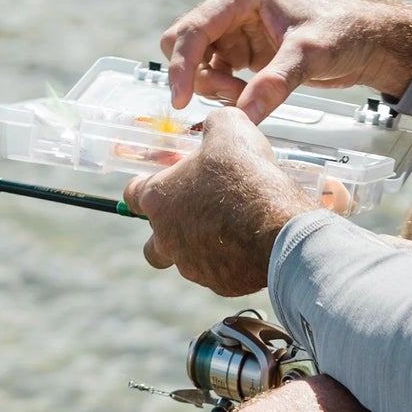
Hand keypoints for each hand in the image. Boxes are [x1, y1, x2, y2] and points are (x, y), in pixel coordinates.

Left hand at [122, 108, 316, 296]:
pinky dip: (229, 261)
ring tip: (229, 228)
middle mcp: (167, 238)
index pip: (132, 196)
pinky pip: (218, 273)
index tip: (158, 183)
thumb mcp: (228, 127)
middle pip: (153, 245)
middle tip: (192, 217)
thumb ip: (211, 127)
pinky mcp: (219, 284)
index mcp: (160, 200)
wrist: (279, 225)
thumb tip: (214, 129)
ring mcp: (192, 265)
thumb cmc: (246, 176)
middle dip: (167, 233)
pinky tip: (248, 244)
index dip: (144, 187)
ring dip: (200, 247)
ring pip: (186, 261)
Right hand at [162, 0, 411, 122]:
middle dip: (198, 76)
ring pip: (198, 65)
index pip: (192, 29)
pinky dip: (225, 93)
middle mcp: (232, 10)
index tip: (181, 101)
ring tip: (248, 98)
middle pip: (184, 44)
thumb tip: (243, 117)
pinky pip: (215, 76)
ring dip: (214, 88)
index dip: (181, 65)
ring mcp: (235, 32)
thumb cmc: (342, 33)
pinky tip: (250, 99)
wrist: (364, 40)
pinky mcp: (243, 53)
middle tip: (232, 96)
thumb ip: (276, 84)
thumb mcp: (310, 55)